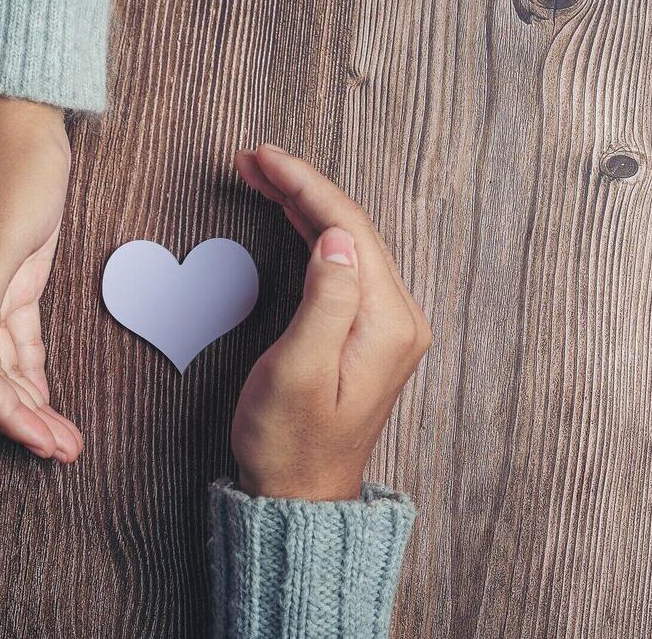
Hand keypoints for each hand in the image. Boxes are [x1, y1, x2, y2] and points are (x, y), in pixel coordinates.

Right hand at [0, 94, 83, 462]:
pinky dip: (35, 372)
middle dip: (23, 420)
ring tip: (63, 439)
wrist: (22, 121)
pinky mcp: (11, 279)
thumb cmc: (11, 171)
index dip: (6, 416)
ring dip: (32, 403)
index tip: (42, 444)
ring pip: (5, 364)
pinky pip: (20, 340)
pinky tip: (49, 399)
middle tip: (63, 452)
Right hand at [232, 145, 431, 499]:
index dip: (306, 186)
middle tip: (253, 158)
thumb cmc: (291, 443)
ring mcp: (387, 324)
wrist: (301, 495)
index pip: (350, 230)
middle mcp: (398, 318)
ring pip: (349, 242)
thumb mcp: (300, 372)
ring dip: (307, 204)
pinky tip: (291, 216)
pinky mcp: (368, 332)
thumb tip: (338, 238)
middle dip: (304, 186)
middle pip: (353, 229)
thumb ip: (325, 301)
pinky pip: (345, 265)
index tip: (263, 157)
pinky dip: (314, 233)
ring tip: (263, 174)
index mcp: (388, 323)